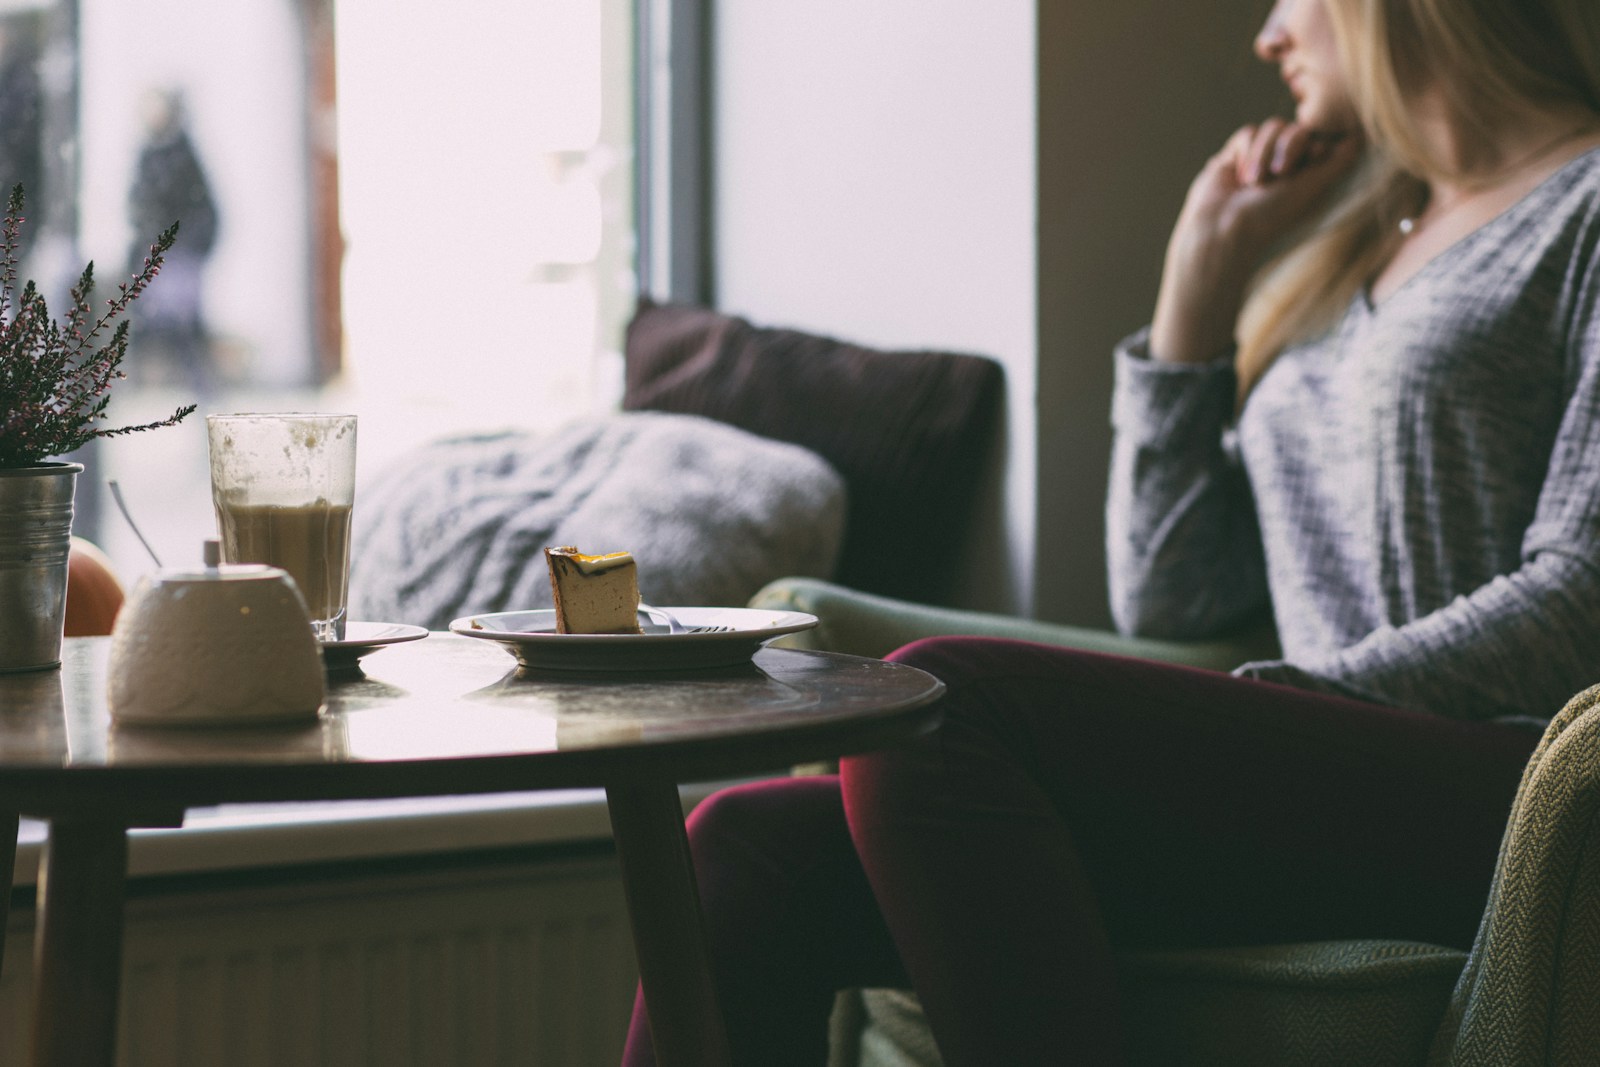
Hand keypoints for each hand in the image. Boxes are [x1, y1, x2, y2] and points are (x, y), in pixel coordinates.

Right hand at [1150, 119, 1362, 363]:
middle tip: (1280, 174)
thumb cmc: (1271, 215)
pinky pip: (1248, 133)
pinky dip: (1245, 153)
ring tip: (1253, 183)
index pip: (1322, 139)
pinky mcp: (1237, 155)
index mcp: (1309, 175)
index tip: (1311, 162)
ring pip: (1273, 127)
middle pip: (1298, 128)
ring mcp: (1261, 159)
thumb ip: (1339, 161)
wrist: (1221, 228)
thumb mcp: (1313, 188)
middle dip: (1289, 147)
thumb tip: (1360, 135)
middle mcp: (1288, 165)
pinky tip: (1238, 178)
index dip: (1316, 146)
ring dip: (1264, 153)